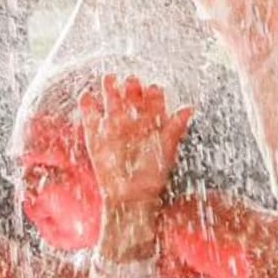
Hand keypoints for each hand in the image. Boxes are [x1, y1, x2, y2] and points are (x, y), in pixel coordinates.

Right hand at [79, 74, 190, 209]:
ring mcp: (114, 127)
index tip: (153, 88)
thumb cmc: (151, 176)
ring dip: (110, 89)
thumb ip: (175, 129)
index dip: (153, 94)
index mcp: (151, 124)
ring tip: (110, 79)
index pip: (153, 102)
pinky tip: (88, 97)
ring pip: (111, 101)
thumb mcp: (166, 150)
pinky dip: (87, 105)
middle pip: (131, 97)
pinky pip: (90, 116)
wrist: (128, 198)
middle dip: (131, 88)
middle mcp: (132, 122)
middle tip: (131, 80)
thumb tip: (189, 108)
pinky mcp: (95, 135)